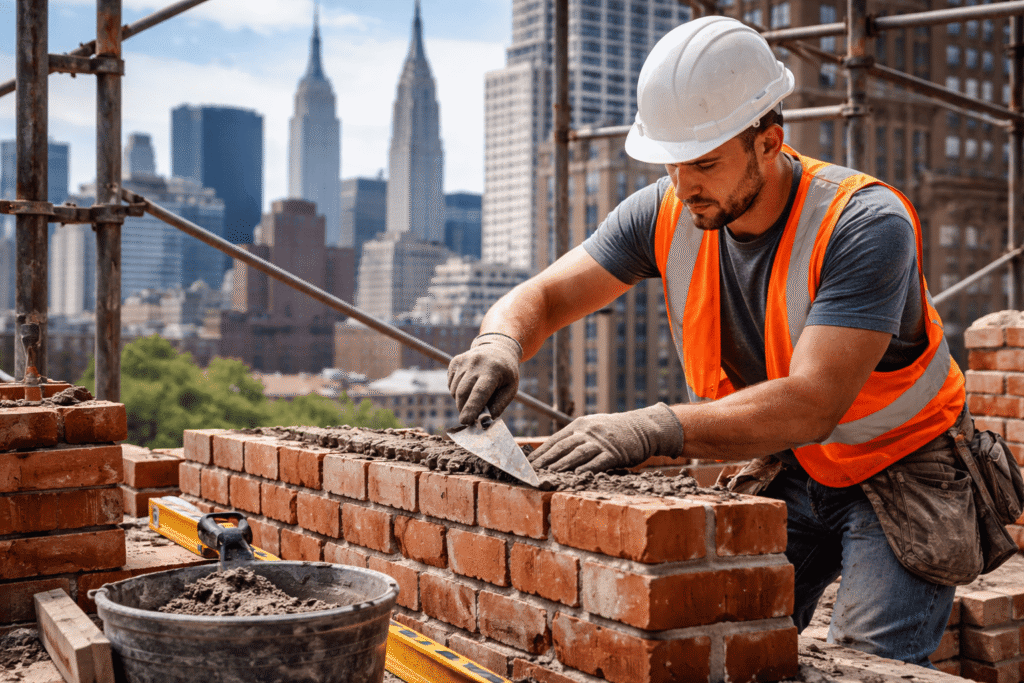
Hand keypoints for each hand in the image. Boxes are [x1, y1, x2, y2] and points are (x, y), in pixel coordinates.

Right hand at [448, 333, 521, 424]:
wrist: (497, 349)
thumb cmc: (506, 374)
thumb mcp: (511, 388)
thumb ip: (499, 405)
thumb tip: (484, 421)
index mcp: (493, 370)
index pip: (479, 392)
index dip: (471, 408)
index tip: (465, 421)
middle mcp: (476, 363)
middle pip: (463, 392)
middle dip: (464, 409)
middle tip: (469, 419)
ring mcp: (464, 361)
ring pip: (455, 390)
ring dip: (461, 402)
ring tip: (473, 400)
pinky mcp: (455, 361)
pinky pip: (451, 384)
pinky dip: (457, 392)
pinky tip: (468, 387)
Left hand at [530, 403, 683, 472]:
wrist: (644, 427)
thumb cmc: (616, 431)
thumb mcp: (593, 428)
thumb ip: (576, 438)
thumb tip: (555, 453)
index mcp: (579, 426)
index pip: (554, 440)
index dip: (539, 453)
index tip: (525, 463)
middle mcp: (587, 432)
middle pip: (560, 448)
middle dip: (543, 461)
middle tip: (527, 472)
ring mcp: (600, 442)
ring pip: (575, 455)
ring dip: (559, 467)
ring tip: (545, 476)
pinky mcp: (614, 452)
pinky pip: (597, 462)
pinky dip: (585, 469)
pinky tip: (574, 476)